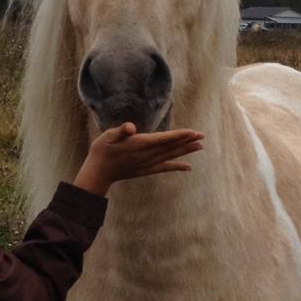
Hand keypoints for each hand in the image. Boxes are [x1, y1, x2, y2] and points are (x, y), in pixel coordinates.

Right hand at [73, 122, 204, 195]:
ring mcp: (147, 164)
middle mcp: (145, 155)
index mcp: (138, 145)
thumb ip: (120, 131)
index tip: (191, 132)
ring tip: (199, 146)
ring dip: (185, 151)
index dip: (177, 136)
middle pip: (170, 148)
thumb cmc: (101, 151)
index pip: (162, 139)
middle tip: (202, 136)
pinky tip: (188, 167)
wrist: (98, 172)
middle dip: (186, 141)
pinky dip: (176, 167)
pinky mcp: (146, 170)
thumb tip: (130, 127)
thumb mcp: (106, 136)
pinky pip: (164, 168)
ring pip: (170, 156)